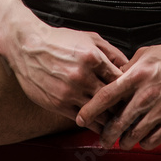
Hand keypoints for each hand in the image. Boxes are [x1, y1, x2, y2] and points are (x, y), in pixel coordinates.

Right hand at [12, 24, 127, 122]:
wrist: (28, 46)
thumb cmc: (59, 41)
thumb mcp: (89, 38)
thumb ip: (111, 52)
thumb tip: (129, 66)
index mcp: (93, 57)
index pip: (120, 80)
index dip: (129, 89)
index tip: (132, 94)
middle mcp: (83, 76)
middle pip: (112, 99)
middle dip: (122, 106)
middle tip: (129, 112)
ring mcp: (70, 91)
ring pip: (99, 113)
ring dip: (109, 119)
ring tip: (116, 121)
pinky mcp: (58, 104)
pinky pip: (82, 119)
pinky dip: (92, 122)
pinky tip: (97, 122)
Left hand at [76, 35, 160, 149]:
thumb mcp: (148, 53)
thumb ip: (129, 67)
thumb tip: (113, 77)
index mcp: (138, 74)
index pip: (107, 95)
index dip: (91, 109)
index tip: (81, 118)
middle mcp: (147, 94)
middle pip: (118, 122)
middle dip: (106, 134)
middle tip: (103, 138)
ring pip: (134, 135)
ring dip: (125, 140)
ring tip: (122, 140)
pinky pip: (153, 139)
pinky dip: (144, 142)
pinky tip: (143, 137)